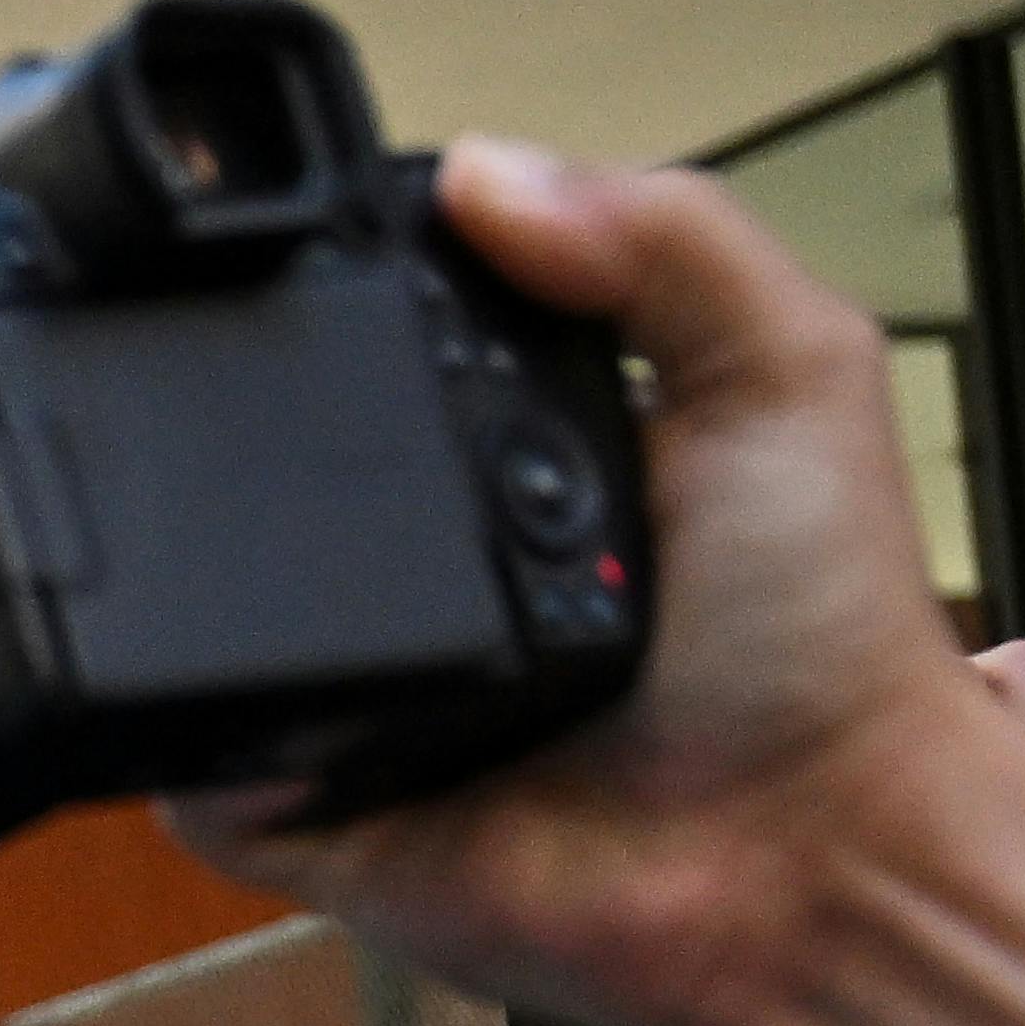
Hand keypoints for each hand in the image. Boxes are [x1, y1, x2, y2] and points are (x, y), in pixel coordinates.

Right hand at [186, 146, 1024, 1025]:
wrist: (803, 854)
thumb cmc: (827, 646)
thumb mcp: (786, 374)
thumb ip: (664, 240)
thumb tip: (488, 171)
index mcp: (530, 464)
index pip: (386, 368)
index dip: (343, 324)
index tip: (315, 287)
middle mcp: (437, 578)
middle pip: (270, 491)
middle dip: (244, 463)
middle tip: (284, 446)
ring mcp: (366, 698)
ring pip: (209, 631)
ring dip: (217, 602)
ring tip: (282, 579)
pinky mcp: (313, 820)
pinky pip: (197, 779)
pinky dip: (211, 750)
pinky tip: (294, 717)